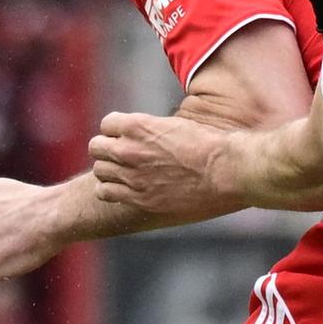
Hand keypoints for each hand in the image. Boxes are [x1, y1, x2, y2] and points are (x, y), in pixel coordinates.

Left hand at [88, 112, 232, 218]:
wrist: (226, 170)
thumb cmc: (210, 144)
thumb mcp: (177, 125)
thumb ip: (154, 130)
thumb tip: (149, 136)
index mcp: (138, 126)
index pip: (107, 124)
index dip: (117, 131)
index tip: (128, 138)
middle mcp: (128, 150)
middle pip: (96, 147)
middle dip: (108, 150)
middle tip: (124, 157)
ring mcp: (131, 176)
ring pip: (99, 170)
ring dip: (110, 171)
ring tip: (126, 175)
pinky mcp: (139, 199)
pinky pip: (106, 193)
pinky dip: (112, 191)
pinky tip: (127, 190)